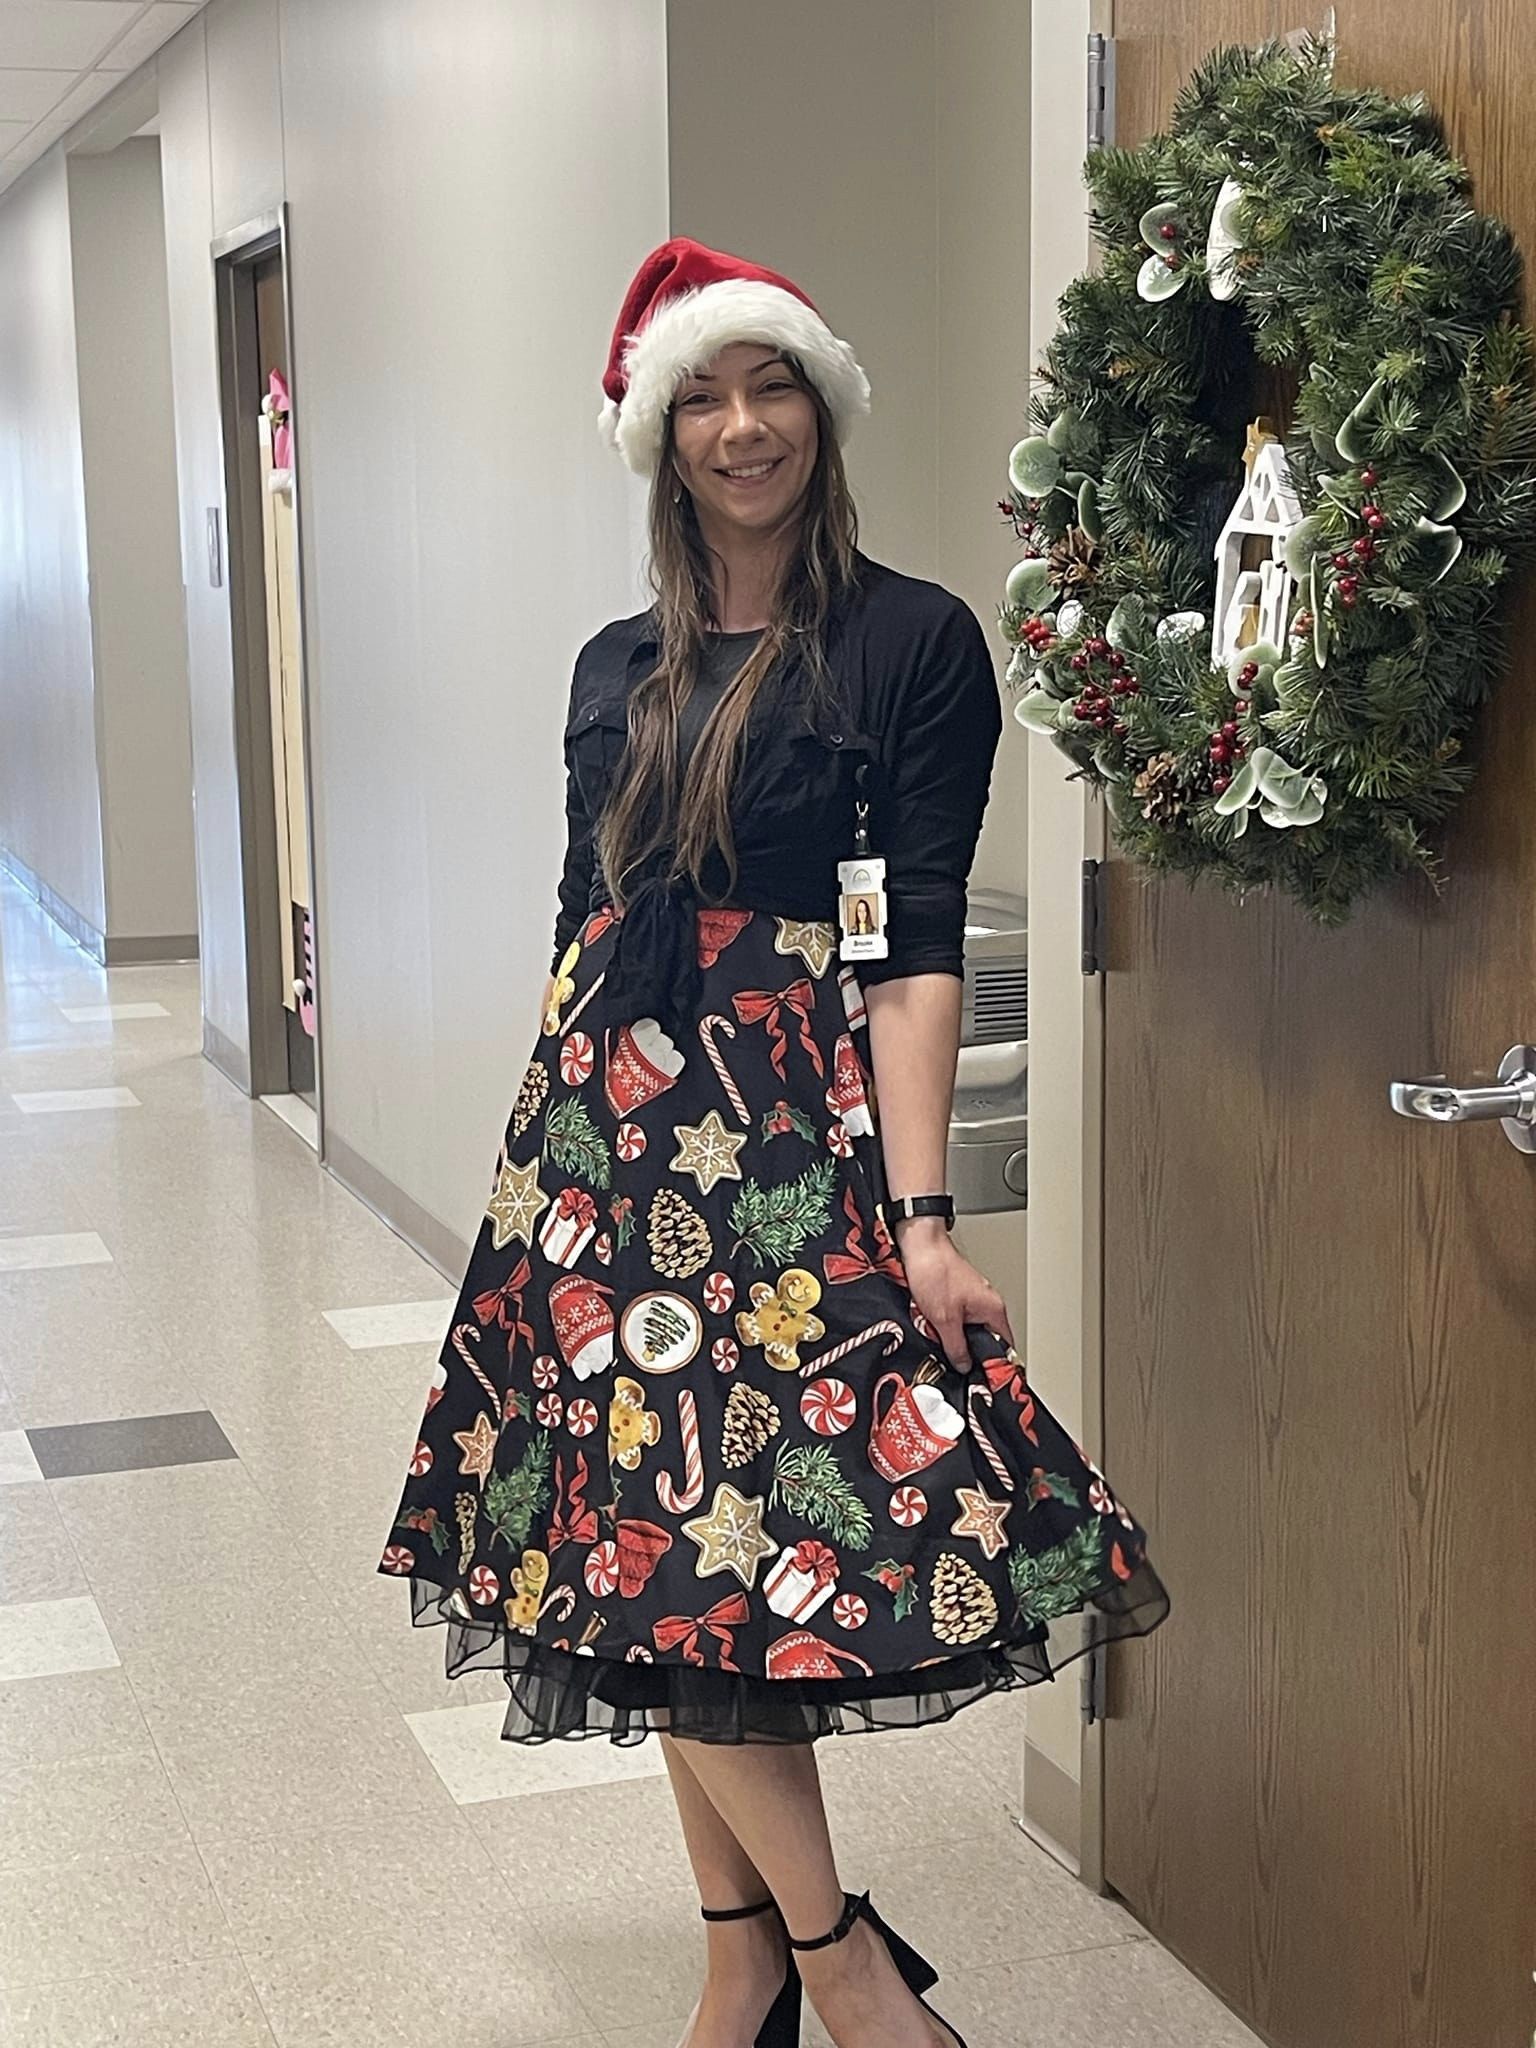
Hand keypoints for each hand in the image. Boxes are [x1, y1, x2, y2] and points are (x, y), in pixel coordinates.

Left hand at [894, 1219, 1013, 1371]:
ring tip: (943, 1346)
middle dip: (971, 1354)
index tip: (985, 1380)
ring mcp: (973, 1298)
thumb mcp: (945, 1319)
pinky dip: (948, 1327)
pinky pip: (958, 1320)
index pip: (1005, 1347)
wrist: (919, 1244)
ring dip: (956, 1340)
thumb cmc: (935, 1271)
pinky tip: (934, 1330)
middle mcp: (988, 1304)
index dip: (995, 1365)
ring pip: (970, 1331)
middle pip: (986, 1341)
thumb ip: (957, 1347)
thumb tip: (965, 1366)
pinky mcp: (958, 1295)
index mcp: (993, 1309)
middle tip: (958, 1367)